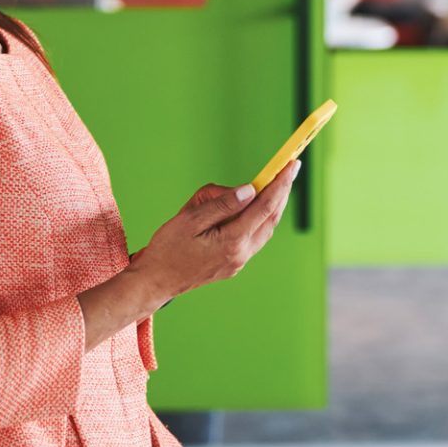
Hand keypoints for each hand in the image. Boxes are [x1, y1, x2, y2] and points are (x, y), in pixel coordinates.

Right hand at [133, 159, 301, 302]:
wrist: (156, 281)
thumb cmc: (168, 247)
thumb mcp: (190, 219)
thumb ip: (222, 204)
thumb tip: (250, 190)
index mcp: (232, 241)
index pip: (265, 207)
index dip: (280, 184)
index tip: (291, 165)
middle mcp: (241, 253)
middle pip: (271, 218)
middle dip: (283, 192)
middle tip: (290, 169)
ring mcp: (239, 261)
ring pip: (266, 229)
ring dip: (274, 206)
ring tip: (277, 184)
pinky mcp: (234, 264)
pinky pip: (254, 237)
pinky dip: (261, 219)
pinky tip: (257, 208)